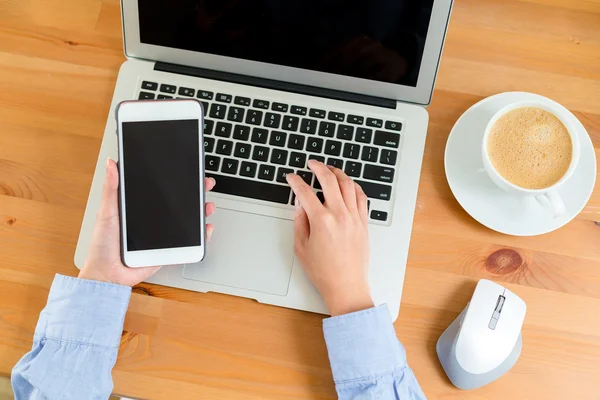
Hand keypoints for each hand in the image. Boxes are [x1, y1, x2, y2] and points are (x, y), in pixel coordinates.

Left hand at [78, 158, 215, 286]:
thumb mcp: (106, 212)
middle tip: (205, 184)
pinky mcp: (168, 250)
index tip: (188, 170)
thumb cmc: (102, 245)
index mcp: (140, 207)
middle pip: (180, 203)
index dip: (177, 180)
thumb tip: (111, 164)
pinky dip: (201, 236)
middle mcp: (154, 219)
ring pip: (188, 220)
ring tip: (207, 206)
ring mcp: (163, 235)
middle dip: (196, 192)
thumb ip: (111, 188)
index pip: (163, 190)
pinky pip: (189, 242)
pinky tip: (206, 228)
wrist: (108, 275)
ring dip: (202, 211)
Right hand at [286, 160, 373, 315]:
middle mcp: (340, 215)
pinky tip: (348, 184)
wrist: (347, 286)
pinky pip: (361, 197)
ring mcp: (354, 217)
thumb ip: (300, 222)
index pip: (305, 192)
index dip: (296, 181)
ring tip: (330, 169)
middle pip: (329, 180)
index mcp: (321, 221)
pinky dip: (354, 186)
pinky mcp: (364, 222)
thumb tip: (300, 204)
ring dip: (338, 173)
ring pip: (348, 184)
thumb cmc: (324, 272)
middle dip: (318, 167)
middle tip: (312, 163)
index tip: (291, 177)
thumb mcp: (301, 247)